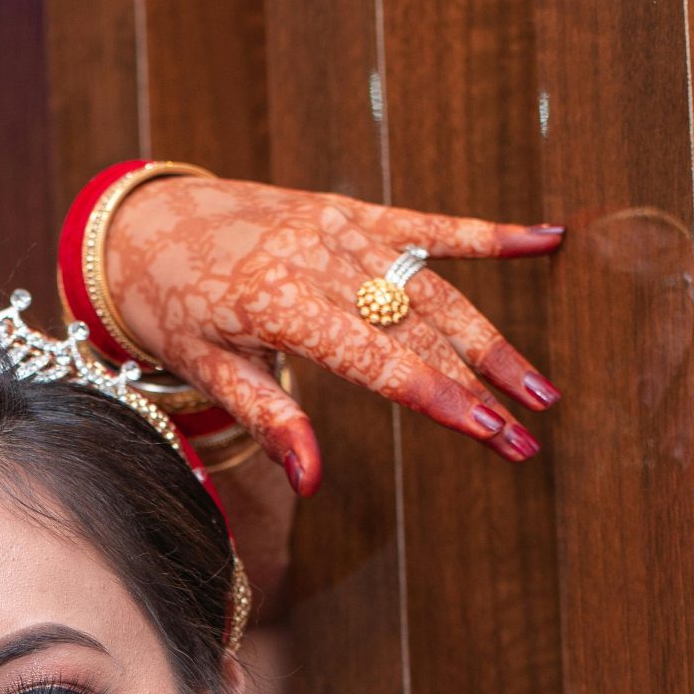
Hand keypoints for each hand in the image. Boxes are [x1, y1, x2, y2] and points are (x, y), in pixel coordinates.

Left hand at [104, 173, 563, 488]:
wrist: (147, 225)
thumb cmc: (175, 309)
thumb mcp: (206, 371)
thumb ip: (269, 419)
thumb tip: (312, 482)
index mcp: (280, 303)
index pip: (376, 360)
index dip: (437, 397)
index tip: (487, 430)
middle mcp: (319, 259)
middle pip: (419, 330)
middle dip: (480, 385)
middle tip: (528, 434)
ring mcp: (341, 228)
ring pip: (434, 288)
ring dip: (491, 339)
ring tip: (539, 387)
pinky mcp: (351, 211)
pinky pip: (428, 224)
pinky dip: (487, 234)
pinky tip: (547, 239)